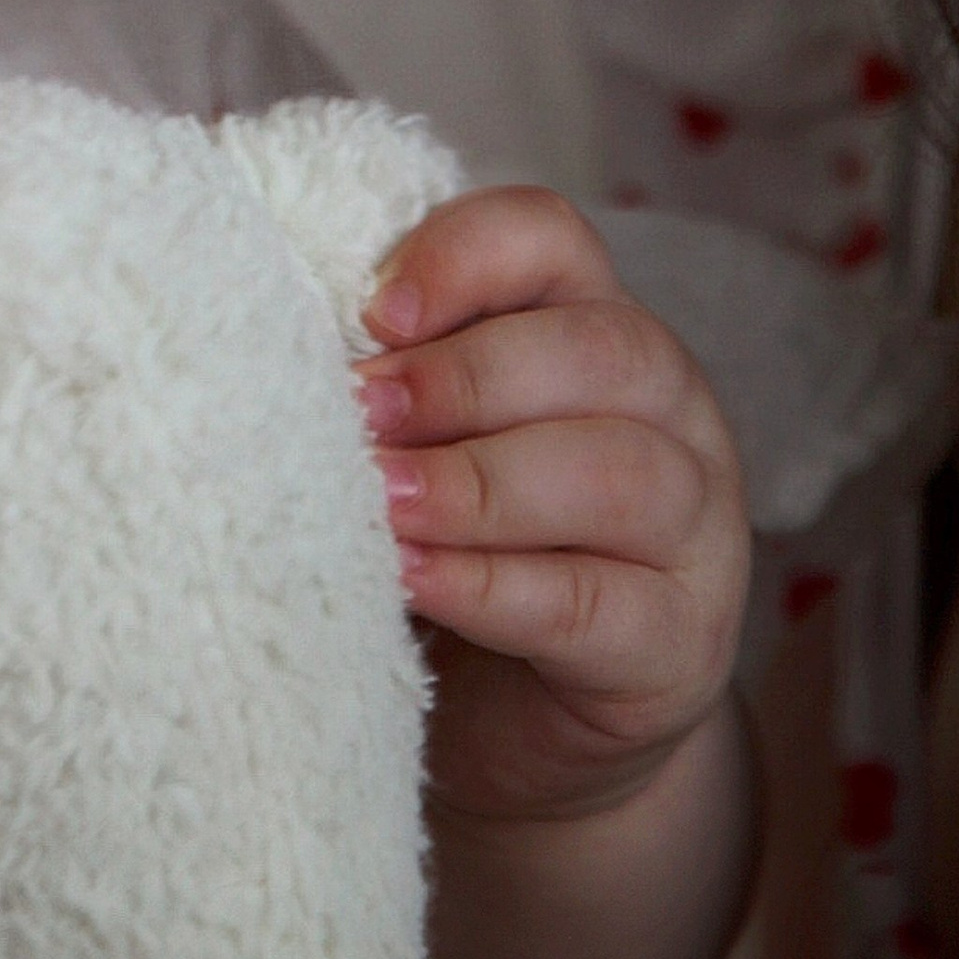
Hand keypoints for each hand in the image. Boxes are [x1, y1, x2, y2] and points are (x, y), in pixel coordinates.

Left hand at [360, 189, 748, 826]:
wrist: (518, 719)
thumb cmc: (451, 540)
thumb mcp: (424, 438)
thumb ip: (384, 376)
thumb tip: (263, 329)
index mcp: (591, 323)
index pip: (554, 238)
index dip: (465, 256)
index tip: (371, 311)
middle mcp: (667, 409)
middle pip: (600, 350)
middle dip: (466, 377)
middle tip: (361, 413)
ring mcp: (695, 528)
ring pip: (617, 475)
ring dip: (479, 484)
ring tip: (380, 504)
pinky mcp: (680, 643)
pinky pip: (597, 602)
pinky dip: (494, 587)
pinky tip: (416, 580)